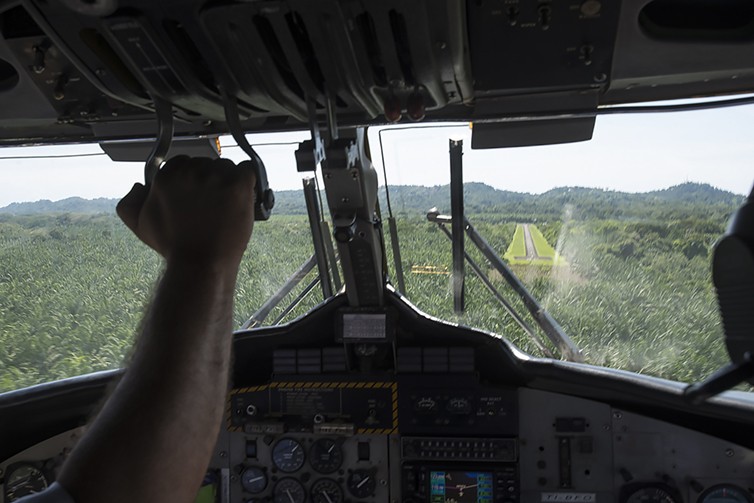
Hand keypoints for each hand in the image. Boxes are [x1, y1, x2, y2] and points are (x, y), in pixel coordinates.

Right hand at [116, 156, 255, 268]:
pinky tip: (241, 196)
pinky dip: (246, 181)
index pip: (183, 162)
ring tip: (226, 204)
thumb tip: (138, 185)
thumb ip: (129, 202)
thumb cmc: (174, 246)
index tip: (197, 194)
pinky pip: (247, 170)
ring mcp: (216, 178)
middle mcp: (191, 172)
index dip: (192, 179)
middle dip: (209, 179)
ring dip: (227, 180)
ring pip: (225, 167)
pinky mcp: (238, 186)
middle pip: (205, 163)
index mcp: (167, 176)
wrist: (202, 263)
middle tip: (212, 202)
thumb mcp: (140, 225)